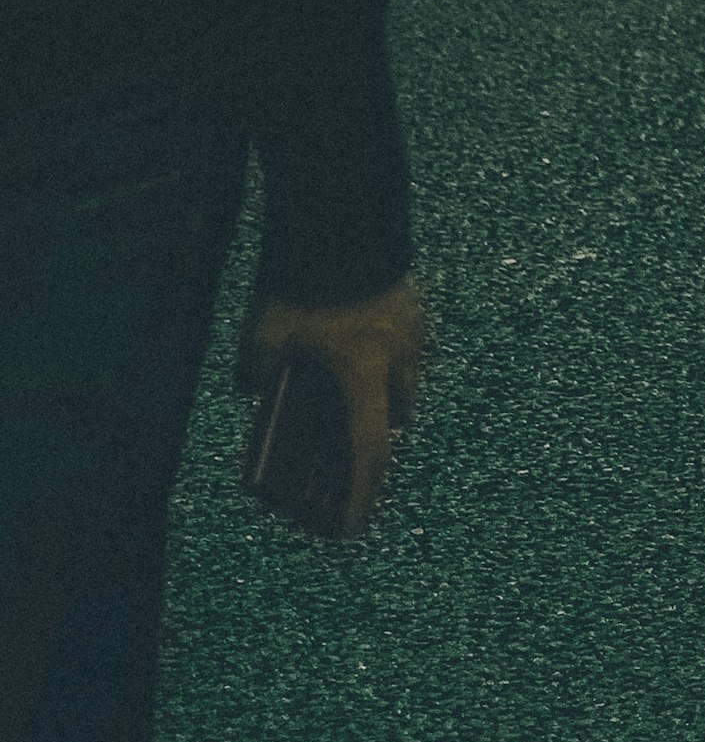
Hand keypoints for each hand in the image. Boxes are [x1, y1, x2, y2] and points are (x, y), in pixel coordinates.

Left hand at [239, 278, 430, 543]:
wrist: (342, 214)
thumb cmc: (303, 278)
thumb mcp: (265, 331)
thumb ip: (258, 366)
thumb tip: (251, 387)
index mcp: (365, 373)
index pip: (369, 450)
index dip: (361, 494)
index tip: (353, 526)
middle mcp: (399, 356)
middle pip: (399, 414)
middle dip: (381, 436)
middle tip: (356, 444)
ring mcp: (414, 324)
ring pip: (410, 376)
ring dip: (389, 391)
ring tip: (360, 387)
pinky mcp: (416, 295)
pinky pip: (409, 340)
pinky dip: (391, 351)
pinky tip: (366, 336)